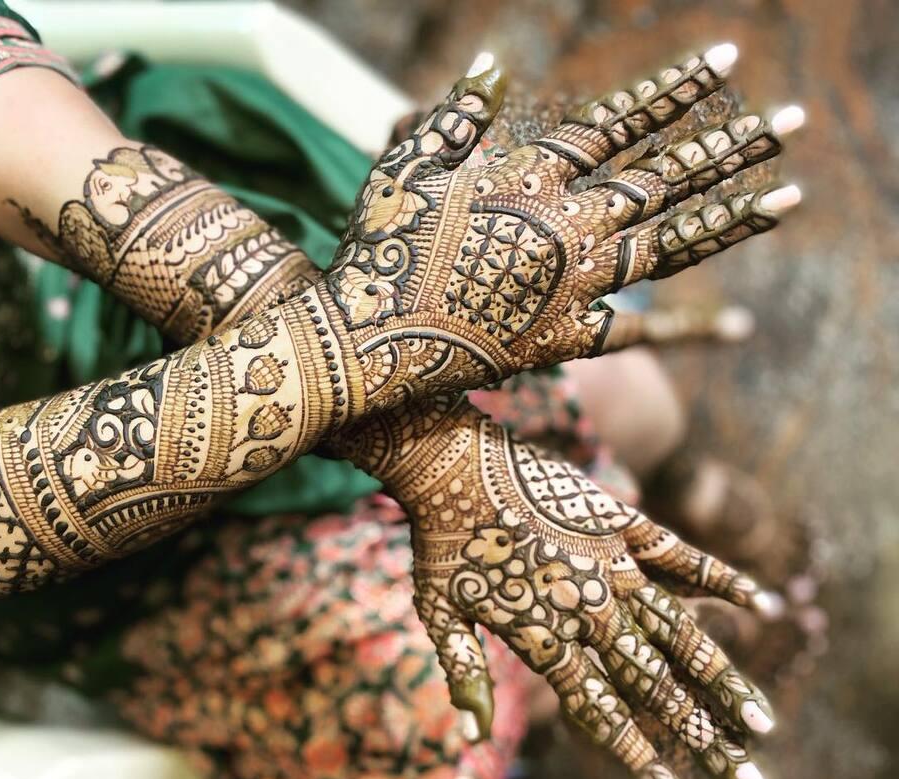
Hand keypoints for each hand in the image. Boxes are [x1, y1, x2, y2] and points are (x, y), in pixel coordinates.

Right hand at [327, 45, 798, 404]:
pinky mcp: (563, 341)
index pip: (619, 124)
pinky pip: (636, 331)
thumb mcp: (407, 167)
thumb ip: (457, 116)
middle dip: (731, 144)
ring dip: (732, 217)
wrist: (363, 343)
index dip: (675, 90)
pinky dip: (685, 330)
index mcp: (532, 178)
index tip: (728, 60)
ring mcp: (572, 287)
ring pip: (670, 244)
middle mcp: (566, 228)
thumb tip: (492, 62)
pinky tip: (734, 322)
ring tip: (790, 195)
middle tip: (791, 121)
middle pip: (663, 178)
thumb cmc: (377, 247)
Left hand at [335, 395, 776, 778]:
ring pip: (679, 631)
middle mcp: (587, 609)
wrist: (450, 462)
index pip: (602, 712)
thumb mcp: (439, 614)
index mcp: (545, 636)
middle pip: (654, 685)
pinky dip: (722, 578)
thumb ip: (466, 675)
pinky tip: (762, 603)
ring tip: (762, 721)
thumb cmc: (438, 542)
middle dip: (702, 738)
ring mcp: (609, 564)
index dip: (639, 760)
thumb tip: (473, 742)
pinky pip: (681, 554)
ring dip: (723, 679)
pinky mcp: (619, 522)